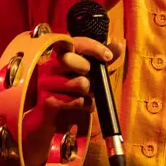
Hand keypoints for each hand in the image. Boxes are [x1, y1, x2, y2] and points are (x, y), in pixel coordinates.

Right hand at [23, 36, 123, 165]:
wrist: (50, 122)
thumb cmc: (70, 94)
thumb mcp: (89, 75)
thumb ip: (103, 59)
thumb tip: (119, 43)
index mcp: (58, 57)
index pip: (75, 42)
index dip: (93, 47)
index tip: (108, 57)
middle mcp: (48, 67)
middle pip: (70, 60)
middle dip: (87, 71)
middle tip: (89, 82)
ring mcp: (45, 84)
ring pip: (79, 83)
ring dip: (89, 93)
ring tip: (85, 96)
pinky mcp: (47, 101)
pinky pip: (76, 101)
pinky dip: (85, 106)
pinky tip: (82, 106)